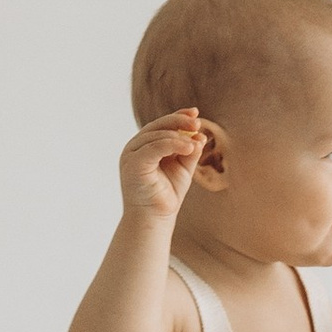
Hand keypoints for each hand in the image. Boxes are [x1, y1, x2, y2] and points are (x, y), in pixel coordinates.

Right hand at [117, 109, 205, 224]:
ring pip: (157, 135)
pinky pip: (154, 147)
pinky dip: (172, 144)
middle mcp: (135, 147)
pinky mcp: (133, 163)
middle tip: (197, 124)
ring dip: (179, 136)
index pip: (161, 124)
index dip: (178, 116)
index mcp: (145, 145)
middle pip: (158, 126)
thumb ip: (190, 151)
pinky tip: (189, 147)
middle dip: (179, 122)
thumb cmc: (166, 194)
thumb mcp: (183, 168)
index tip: (195, 113)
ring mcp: (131, 154)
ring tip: (196, 143)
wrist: (155, 218)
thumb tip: (200, 135)